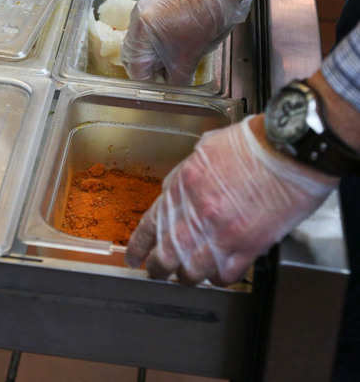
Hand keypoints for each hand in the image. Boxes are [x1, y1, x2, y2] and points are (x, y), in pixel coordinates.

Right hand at [121, 0, 252, 84]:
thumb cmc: (207, 16)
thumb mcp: (190, 56)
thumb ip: (177, 78)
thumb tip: (172, 89)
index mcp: (141, 31)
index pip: (136, 69)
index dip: (149, 83)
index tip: (162, 90)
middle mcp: (137, 19)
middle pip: (134, 57)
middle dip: (149, 70)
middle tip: (167, 79)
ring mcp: (144, 10)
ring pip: (142, 45)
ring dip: (155, 57)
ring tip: (174, 64)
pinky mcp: (154, 6)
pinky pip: (149, 32)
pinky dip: (159, 44)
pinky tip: (175, 49)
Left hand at [125, 115, 336, 285]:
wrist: (288, 150)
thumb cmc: (252, 145)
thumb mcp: (204, 151)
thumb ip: (185, 176)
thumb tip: (175, 191)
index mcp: (182, 187)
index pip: (150, 225)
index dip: (139, 246)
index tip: (134, 258)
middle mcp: (197, 214)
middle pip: (166, 255)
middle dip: (159, 268)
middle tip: (158, 272)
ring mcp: (221, 233)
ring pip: (192, 271)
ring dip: (187, 276)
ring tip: (187, 275)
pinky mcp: (248, 247)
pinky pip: (224, 275)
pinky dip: (218, 278)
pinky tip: (218, 273)